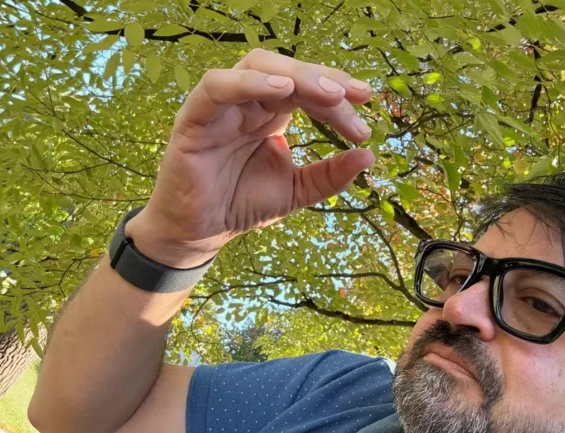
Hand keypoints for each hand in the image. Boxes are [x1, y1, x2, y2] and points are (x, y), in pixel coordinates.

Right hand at [126, 49, 375, 267]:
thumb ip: (329, 175)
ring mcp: (220, 107)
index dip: (338, 96)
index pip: (308, 91)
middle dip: (324, 80)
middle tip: (355, 96)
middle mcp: (247, 103)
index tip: (367, 108)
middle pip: (287, 71)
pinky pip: (216, 87)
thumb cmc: (241, 205)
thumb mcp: (297, 191)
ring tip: (329, 94)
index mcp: (270, 114)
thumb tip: (369, 156)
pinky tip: (281, 89)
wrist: (201, 234)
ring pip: (257, 66)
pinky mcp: (194, 119)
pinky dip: (248, 82)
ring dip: (296, 75)